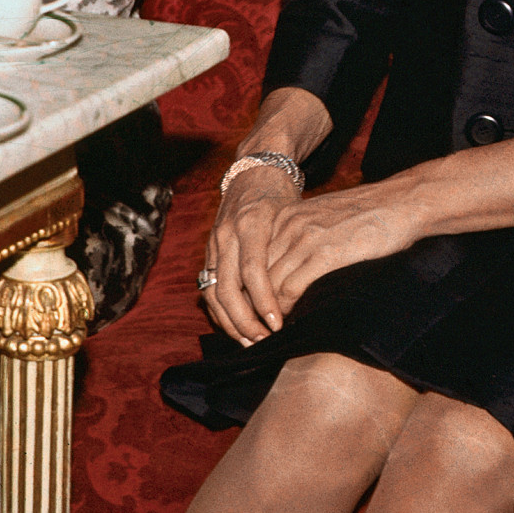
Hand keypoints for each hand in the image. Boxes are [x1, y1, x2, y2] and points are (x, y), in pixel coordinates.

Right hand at [202, 167, 300, 344]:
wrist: (254, 170)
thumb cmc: (281, 195)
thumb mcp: (293, 216)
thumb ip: (293, 250)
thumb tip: (304, 293)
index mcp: (250, 223)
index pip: (252, 272)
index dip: (264, 302)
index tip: (277, 326)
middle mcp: (227, 234)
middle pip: (226, 290)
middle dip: (244, 322)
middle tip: (264, 343)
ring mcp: (214, 243)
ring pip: (213, 293)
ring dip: (230, 323)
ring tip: (251, 343)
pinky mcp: (209, 250)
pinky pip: (209, 288)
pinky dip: (220, 311)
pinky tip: (237, 327)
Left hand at [262, 183, 420, 317]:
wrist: (401, 203)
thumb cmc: (367, 215)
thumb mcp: (322, 219)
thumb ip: (299, 238)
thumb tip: (286, 269)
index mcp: (285, 216)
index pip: (252, 257)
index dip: (248, 286)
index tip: (249, 309)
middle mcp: (289, 225)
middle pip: (254, 272)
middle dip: (251, 303)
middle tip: (252, 329)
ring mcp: (306, 239)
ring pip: (268, 283)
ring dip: (264, 312)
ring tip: (265, 334)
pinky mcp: (326, 255)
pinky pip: (290, 288)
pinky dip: (283, 310)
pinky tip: (286, 325)